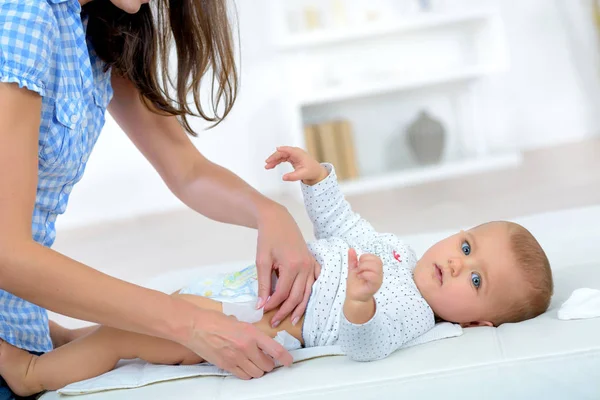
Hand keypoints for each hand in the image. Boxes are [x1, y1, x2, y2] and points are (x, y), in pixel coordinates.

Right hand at [187, 307, 292, 379]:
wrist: (196, 326)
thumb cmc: (216, 321)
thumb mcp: (240, 322)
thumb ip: (252, 334)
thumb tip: (262, 343)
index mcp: (251, 333)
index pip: (275, 349)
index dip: (285, 358)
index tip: (289, 361)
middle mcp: (246, 347)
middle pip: (267, 365)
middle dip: (269, 364)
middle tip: (266, 360)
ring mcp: (236, 358)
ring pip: (256, 373)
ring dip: (258, 370)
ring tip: (254, 363)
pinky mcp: (226, 366)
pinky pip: (243, 376)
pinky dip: (247, 374)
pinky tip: (244, 366)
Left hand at [255, 204, 320, 327]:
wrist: (277, 219)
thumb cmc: (267, 238)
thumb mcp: (262, 260)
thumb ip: (263, 284)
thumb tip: (261, 304)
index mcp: (293, 266)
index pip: (283, 293)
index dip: (273, 304)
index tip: (263, 311)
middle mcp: (305, 267)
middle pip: (297, 296)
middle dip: (285, 311)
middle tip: (275, 322)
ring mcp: (311, 264)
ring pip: (308, 292)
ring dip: (300, 307)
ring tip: (292, 320)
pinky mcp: (312, 261)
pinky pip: (315, 281)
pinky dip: (311, 293)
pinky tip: (307, 301)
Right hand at [265, 146, 327, 184]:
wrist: (316, 172)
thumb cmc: (312, 171)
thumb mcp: (303, 175)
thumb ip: (293, 176)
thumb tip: (283, 178)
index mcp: (299, 154)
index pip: (289, 150)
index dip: (282, 149)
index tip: (276, 150)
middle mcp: (295, 153)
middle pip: (282, 153)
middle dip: (274, 157)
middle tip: (267, 163)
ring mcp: (293, 155)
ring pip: (281, 155)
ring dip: (274, 160)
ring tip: (267, 166)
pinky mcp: (292, 158)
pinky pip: (282, 158)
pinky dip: (277, 161)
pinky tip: (272, 165)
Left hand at [346, 248, 382, 302]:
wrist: (354, 297)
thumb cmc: (355, 283)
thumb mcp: (353, 269)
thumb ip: (352, 259)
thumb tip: (351, 249)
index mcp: (375, 268)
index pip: (375, 257)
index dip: (365, 258)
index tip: (359, 265)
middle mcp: (379, 274)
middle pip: (377, 260)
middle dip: (364, 262)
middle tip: (359, 270)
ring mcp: (378, 280)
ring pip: (376, 267)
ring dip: (364, 268)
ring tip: (360, 274)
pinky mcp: (375, 286)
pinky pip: (373, 276)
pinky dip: (365, 274)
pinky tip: (361, 277)